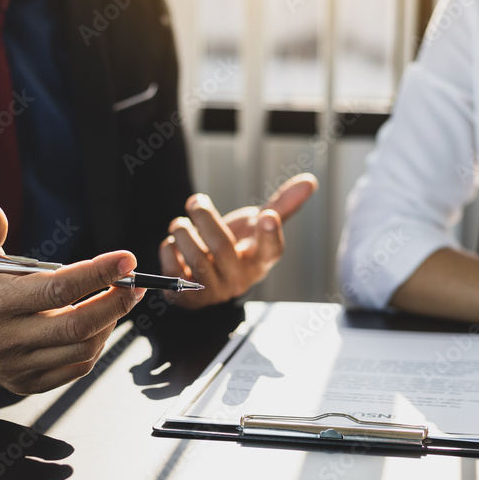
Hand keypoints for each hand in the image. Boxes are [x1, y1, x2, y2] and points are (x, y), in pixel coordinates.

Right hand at [0, 204, 144, 393]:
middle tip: (133, 282)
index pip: (57, 289)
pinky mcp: (25, 383)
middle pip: (77, 325)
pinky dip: (96, 345)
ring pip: (82, 349)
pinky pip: (75, 368)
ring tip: (119, 298)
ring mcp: (16, 366)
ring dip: (110, 323)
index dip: (98, 274)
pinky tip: (100, 323)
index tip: (125, 260)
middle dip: (116, 302)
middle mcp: (4, 340)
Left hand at [158, 173, 317, 307]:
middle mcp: (239, 280)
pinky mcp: (186, 298)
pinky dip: (168, 252)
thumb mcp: (256, 226)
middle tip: (195, 201)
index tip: (267, 217)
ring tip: (179, 224)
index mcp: (260, 260)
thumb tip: (310, 181)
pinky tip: (172, 245)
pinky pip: (173, 274)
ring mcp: (213, 292)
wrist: (206, 279)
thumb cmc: (235, 247)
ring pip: (197, 260)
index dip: (271, 235)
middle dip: (205, 219)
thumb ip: (281, 205)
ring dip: (183, 233)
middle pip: (223, 248)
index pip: (271, 251)